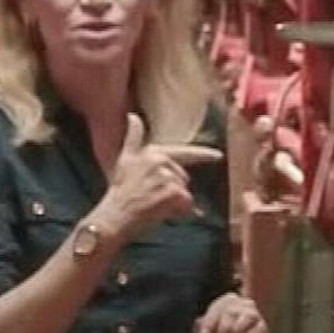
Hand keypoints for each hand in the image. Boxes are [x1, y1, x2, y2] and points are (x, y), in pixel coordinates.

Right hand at [98, 112, 221, 239]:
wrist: (115, 216)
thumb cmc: (120, 191)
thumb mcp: (125, 160)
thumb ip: (133, 137)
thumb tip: (133, 116)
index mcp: (153, 152)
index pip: (185, 152)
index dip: (203, 154)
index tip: (218, 155)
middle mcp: (161, 160)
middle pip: (183, 178)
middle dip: (174, 191)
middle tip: (153, 198)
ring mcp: (167, 176)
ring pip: (185, 192)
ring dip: (175, 203)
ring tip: (154, 206)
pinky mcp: (173, 192)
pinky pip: (187, 204)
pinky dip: (179, 212)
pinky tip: (162, 213)